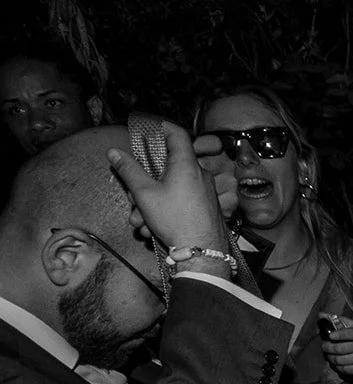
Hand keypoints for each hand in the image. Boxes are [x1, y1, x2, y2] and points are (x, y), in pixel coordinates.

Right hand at [106, 121, 229, 250]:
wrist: (202, 253)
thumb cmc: (176, 220)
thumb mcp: (145, 194)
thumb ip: (129, 170)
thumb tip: (114, 152)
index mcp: (186, 165)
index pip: (176, 133)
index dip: (160, 127)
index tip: (146, 129)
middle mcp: (199, 175)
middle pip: (166, 168)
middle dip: (144, 184)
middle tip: (133, 198)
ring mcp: (204, 192)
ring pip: (170, 190)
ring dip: (149, 204)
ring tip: (139, 221)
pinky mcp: (205, 208)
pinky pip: (180, 202)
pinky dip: (163, 212)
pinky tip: (151, 229)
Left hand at [320, 317, 352, 377]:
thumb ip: (339, 320)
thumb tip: (321, 315)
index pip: (352, 333)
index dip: (340, 334)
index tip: (330, 336)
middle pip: (340, 349)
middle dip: (327, 348)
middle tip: (324, 347)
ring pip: (340, 360)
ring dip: (330, 358)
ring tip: (329, 355)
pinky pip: (345, 370)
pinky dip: (337, 367)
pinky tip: (337, 363)